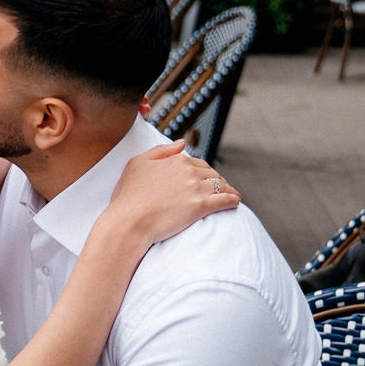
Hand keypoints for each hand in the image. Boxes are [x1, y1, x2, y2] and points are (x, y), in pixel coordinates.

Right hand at [96, 144, 240, 245]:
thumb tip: (182, 144)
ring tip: (232, 195)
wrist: (129, 221)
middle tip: (221, 187)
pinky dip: (233, 199)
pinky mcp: (202, 206)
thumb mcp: (136, 163)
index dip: (204, 171)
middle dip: (218, 180)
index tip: (206, 178)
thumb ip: (160, 151)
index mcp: (175, 160)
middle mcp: (188, 171)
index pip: (197, 163)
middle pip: (211, 173)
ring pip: (221, 185)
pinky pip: (225, 200)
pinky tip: (236, 202)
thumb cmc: (127, 196)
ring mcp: (196, 188)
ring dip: (228, 189)